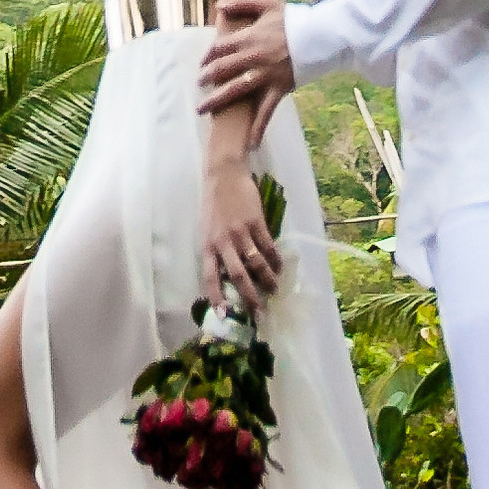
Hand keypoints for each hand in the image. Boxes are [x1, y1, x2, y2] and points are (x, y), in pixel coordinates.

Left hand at [199, 0, 293, 144]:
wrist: (320, 36)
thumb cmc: (295, 19)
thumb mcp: (268, 4)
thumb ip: (242, 3)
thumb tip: (219, 6)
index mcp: (248, 37)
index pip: (219, 47)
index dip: (208, 55)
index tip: (203, 62)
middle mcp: (252, 57)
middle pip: (221, 69)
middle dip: (206, 77)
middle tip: (199, 83)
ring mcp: (264, 75)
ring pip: (233, 90)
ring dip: (215, 101)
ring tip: (202, 109)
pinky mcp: (278, 90)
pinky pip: (265, 111)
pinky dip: (257, 128)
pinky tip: (248, 143)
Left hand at [199, 152, 282, 310]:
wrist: (224, 174)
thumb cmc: (214, 203)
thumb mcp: (208, 228)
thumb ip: (217, 249)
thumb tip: (230, 274)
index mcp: (208, 244)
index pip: (210, 277)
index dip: (216, 297)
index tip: (223, 315)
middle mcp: (223, 241)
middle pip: (237, 275)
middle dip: (249, 296)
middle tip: (259, 311)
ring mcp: (240, 232)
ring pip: (256, 263)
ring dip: (267, 280)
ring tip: (274, 289)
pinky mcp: (256, 222)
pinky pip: (268, 246)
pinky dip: (275, 260)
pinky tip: (280, 267)